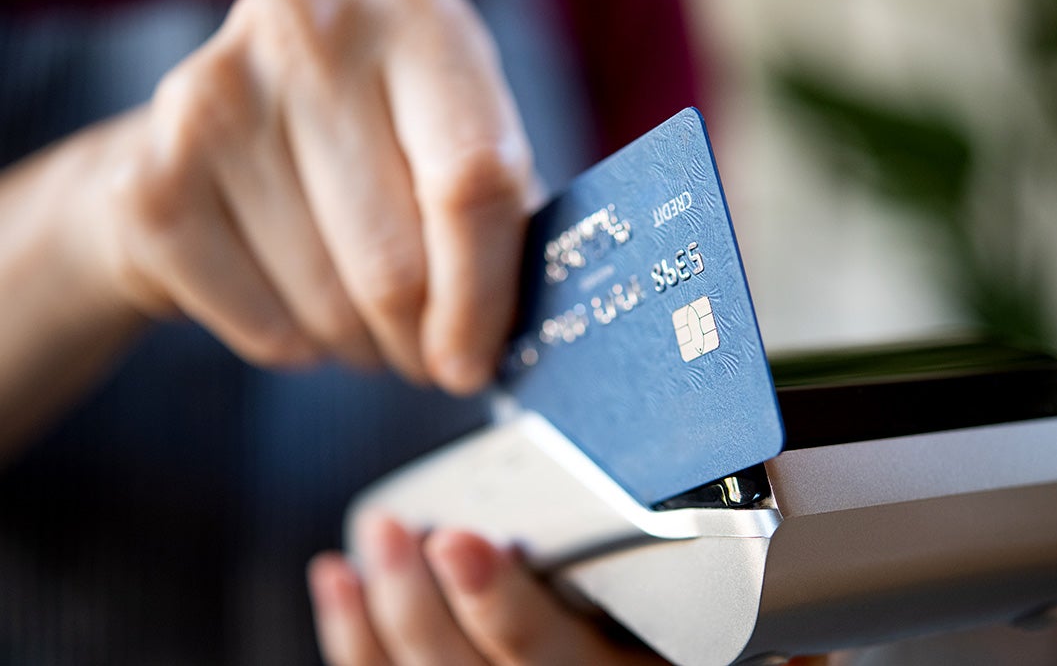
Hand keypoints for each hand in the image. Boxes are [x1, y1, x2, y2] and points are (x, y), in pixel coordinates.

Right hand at [96, 0, 534, 391]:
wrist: (216, 126)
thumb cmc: (366, 137)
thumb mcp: (450, 137)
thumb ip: (496, 215)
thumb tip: (510, 339)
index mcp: (413, 15)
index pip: (470, 181)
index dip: (483, 298)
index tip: (476, 363)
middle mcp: (309, 34)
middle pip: (395, 263)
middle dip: (419, 342)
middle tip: (424, 353)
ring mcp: (217, 101)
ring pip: (328, 309)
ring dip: (360, 346)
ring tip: (359, 315)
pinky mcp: (150, 180)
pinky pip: (262, 327)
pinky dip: (293, 345)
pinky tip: (291, 300)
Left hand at [307, 513, 668, 664]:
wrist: (598, 662)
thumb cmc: (636, 631)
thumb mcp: (655, 604)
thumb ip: (630, 555)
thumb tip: (616, 472)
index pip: (534, 644)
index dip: (491, 598)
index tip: (459, 542)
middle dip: (414, 599)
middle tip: (391, 530)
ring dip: (373, 608)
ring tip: (367, 540)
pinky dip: (351, 632)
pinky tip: (339, 581)